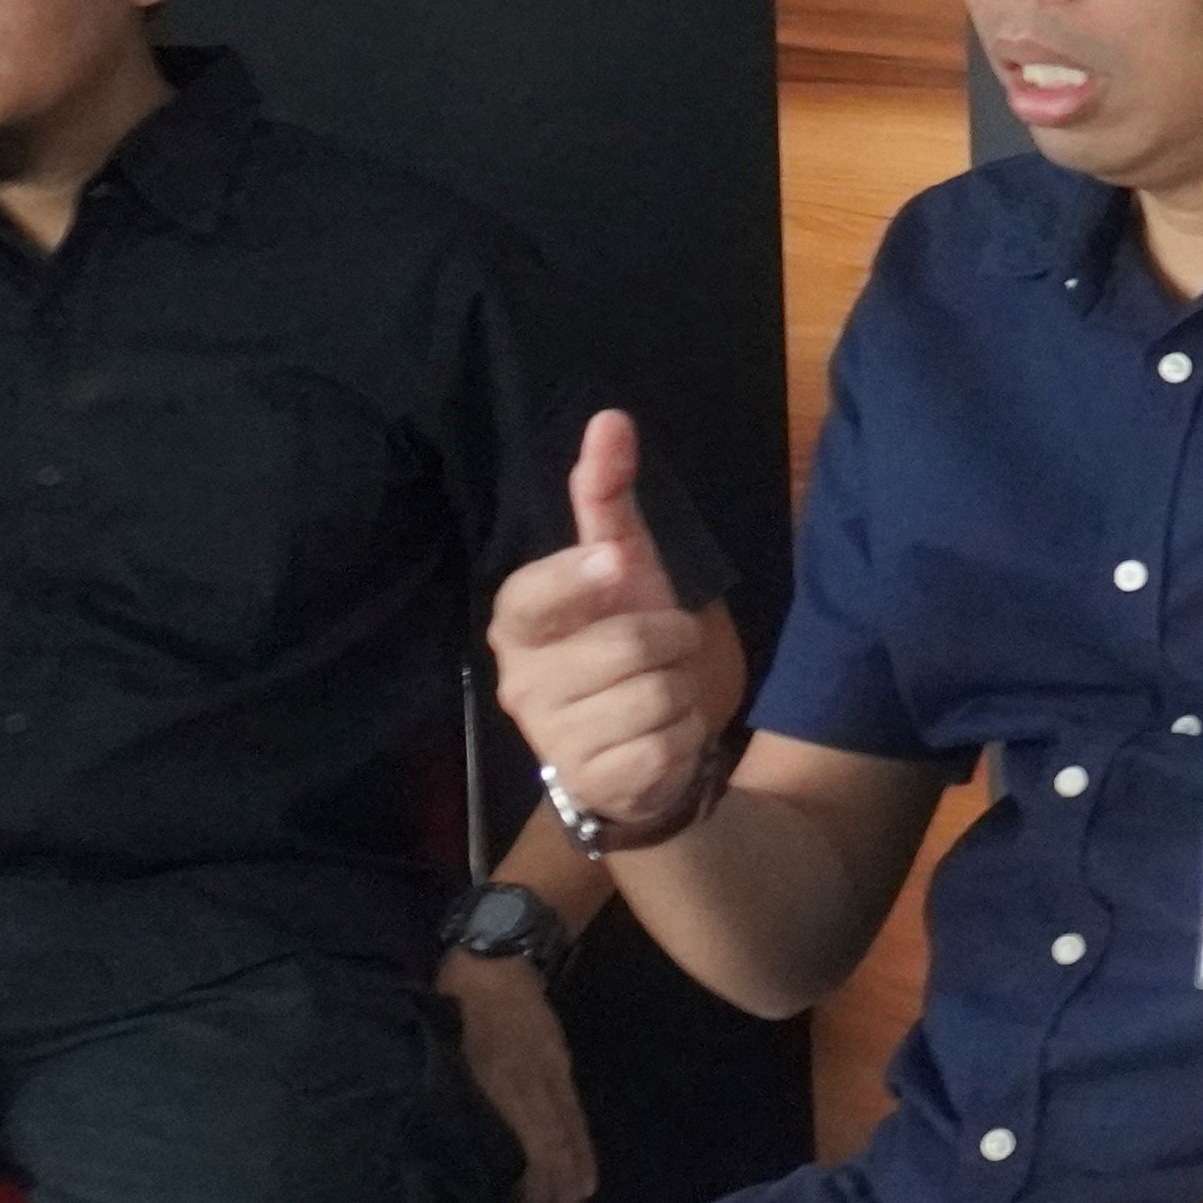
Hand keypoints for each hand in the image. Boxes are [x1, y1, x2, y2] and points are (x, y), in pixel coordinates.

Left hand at [443, 956, 600, 1202]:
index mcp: (501, 1083)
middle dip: (556, 1193)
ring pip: (568, 1134)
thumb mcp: (443, 1042)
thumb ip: (454, 1091)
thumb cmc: (456, 999)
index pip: (525, 1147)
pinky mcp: (561, 1066)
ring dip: (574, 1176)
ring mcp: (552, 1075)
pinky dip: (583, 1146)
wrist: (499, 953)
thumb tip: (453, 1143)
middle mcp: (534, 1085)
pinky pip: (576, 1115)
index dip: (532, 1189)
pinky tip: (587, 1171)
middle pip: (552, 1148)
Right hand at [490, 411, 730, 837]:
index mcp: (518, 623)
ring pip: (656, 694)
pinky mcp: (593, 783)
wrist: (647, 748)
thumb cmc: (629, 644)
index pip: (532, 595)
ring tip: (659, 696)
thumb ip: (609, 498)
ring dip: (682, 690)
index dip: (578, 578)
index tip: (616, 566)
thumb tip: (610, 419)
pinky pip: (667, 743)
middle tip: (661, 651)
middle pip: (630, 644)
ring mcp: (552, 738)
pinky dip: (684, 735)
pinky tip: (660, 736)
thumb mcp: (626, 568)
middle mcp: (519, 681)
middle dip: (672, 641)